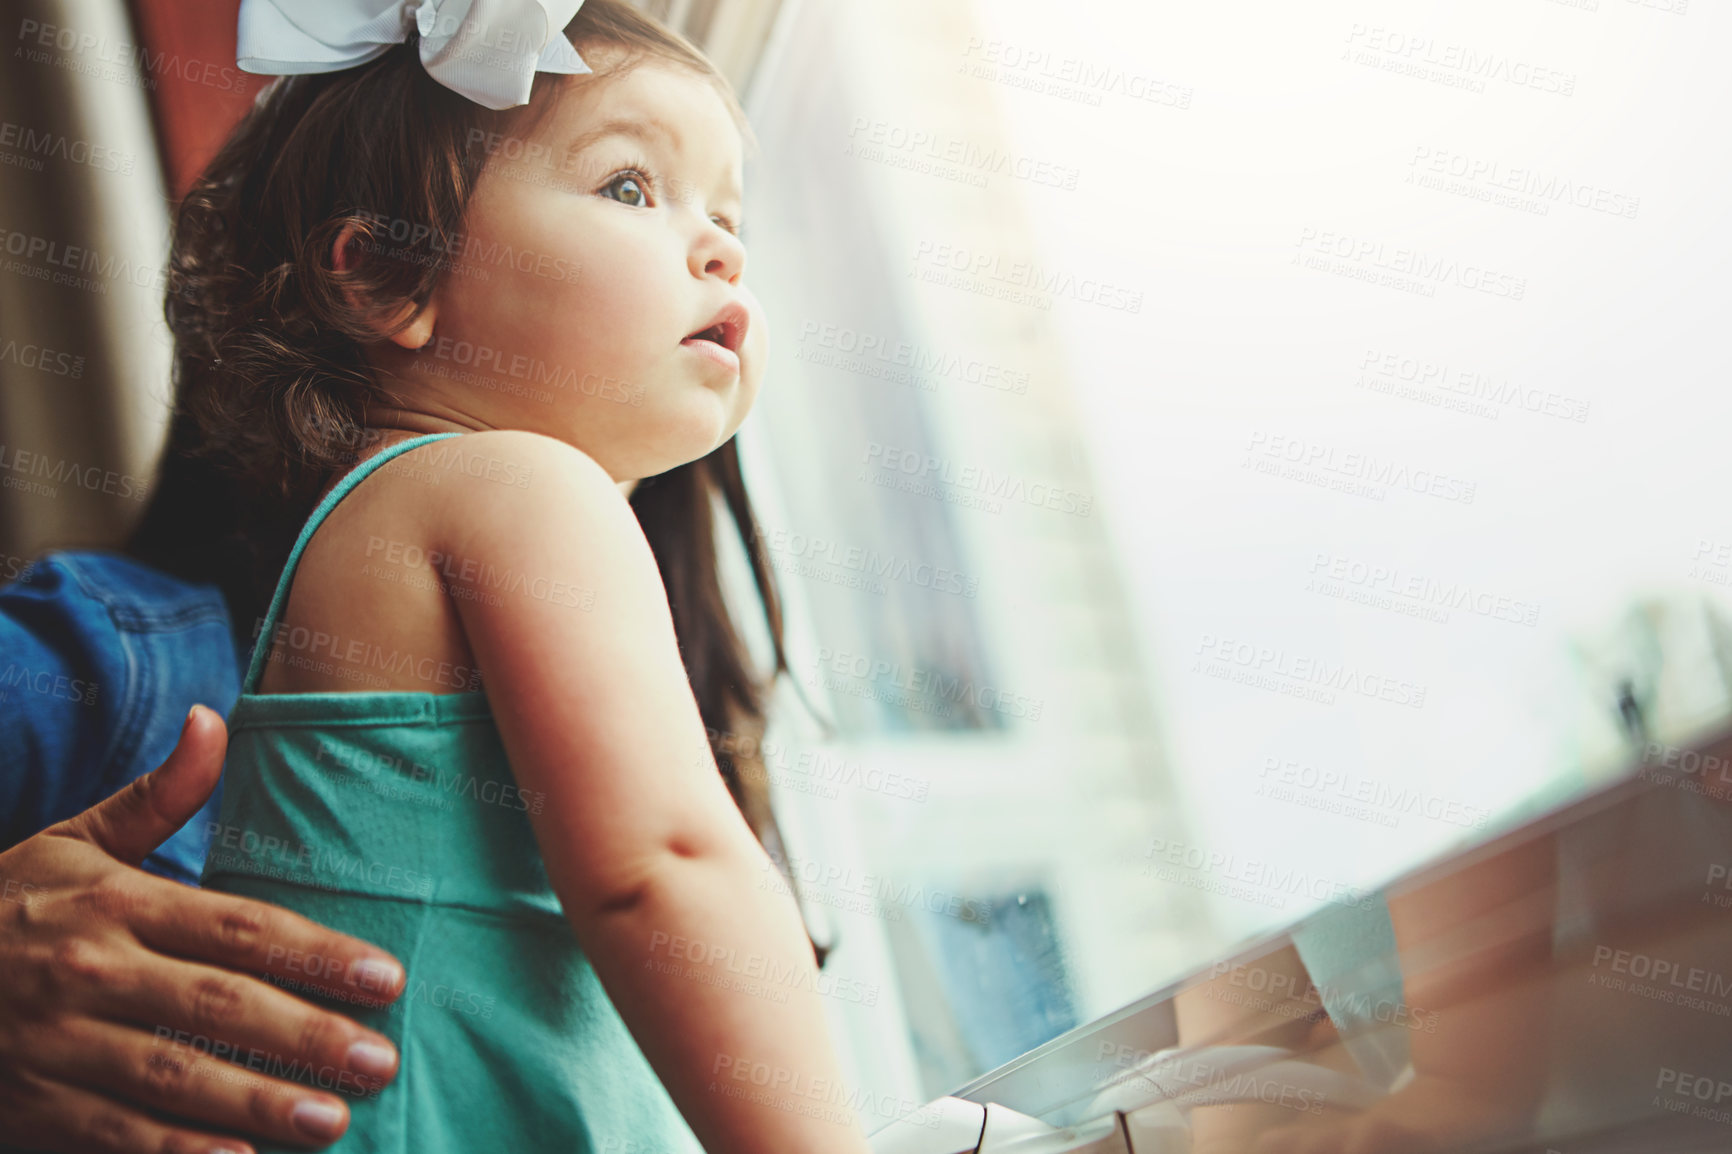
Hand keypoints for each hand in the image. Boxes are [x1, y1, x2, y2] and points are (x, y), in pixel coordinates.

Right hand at [0, 705, 406, 1152]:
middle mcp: (92, 969)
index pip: (238, 928)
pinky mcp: (36, 1103)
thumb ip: (158, 793)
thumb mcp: (72, 842)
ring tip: (332, 1121)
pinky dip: (175, 1152)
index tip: (386, 978)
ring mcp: (59, 1041)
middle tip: (382, 1061)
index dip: (315, 953)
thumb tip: (214, 718)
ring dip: (254, 1101)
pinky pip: (115, 1134)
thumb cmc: (8, 906)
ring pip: (172, 1075)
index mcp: (116, 901)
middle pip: (218, 1004)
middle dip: (306, 1034)